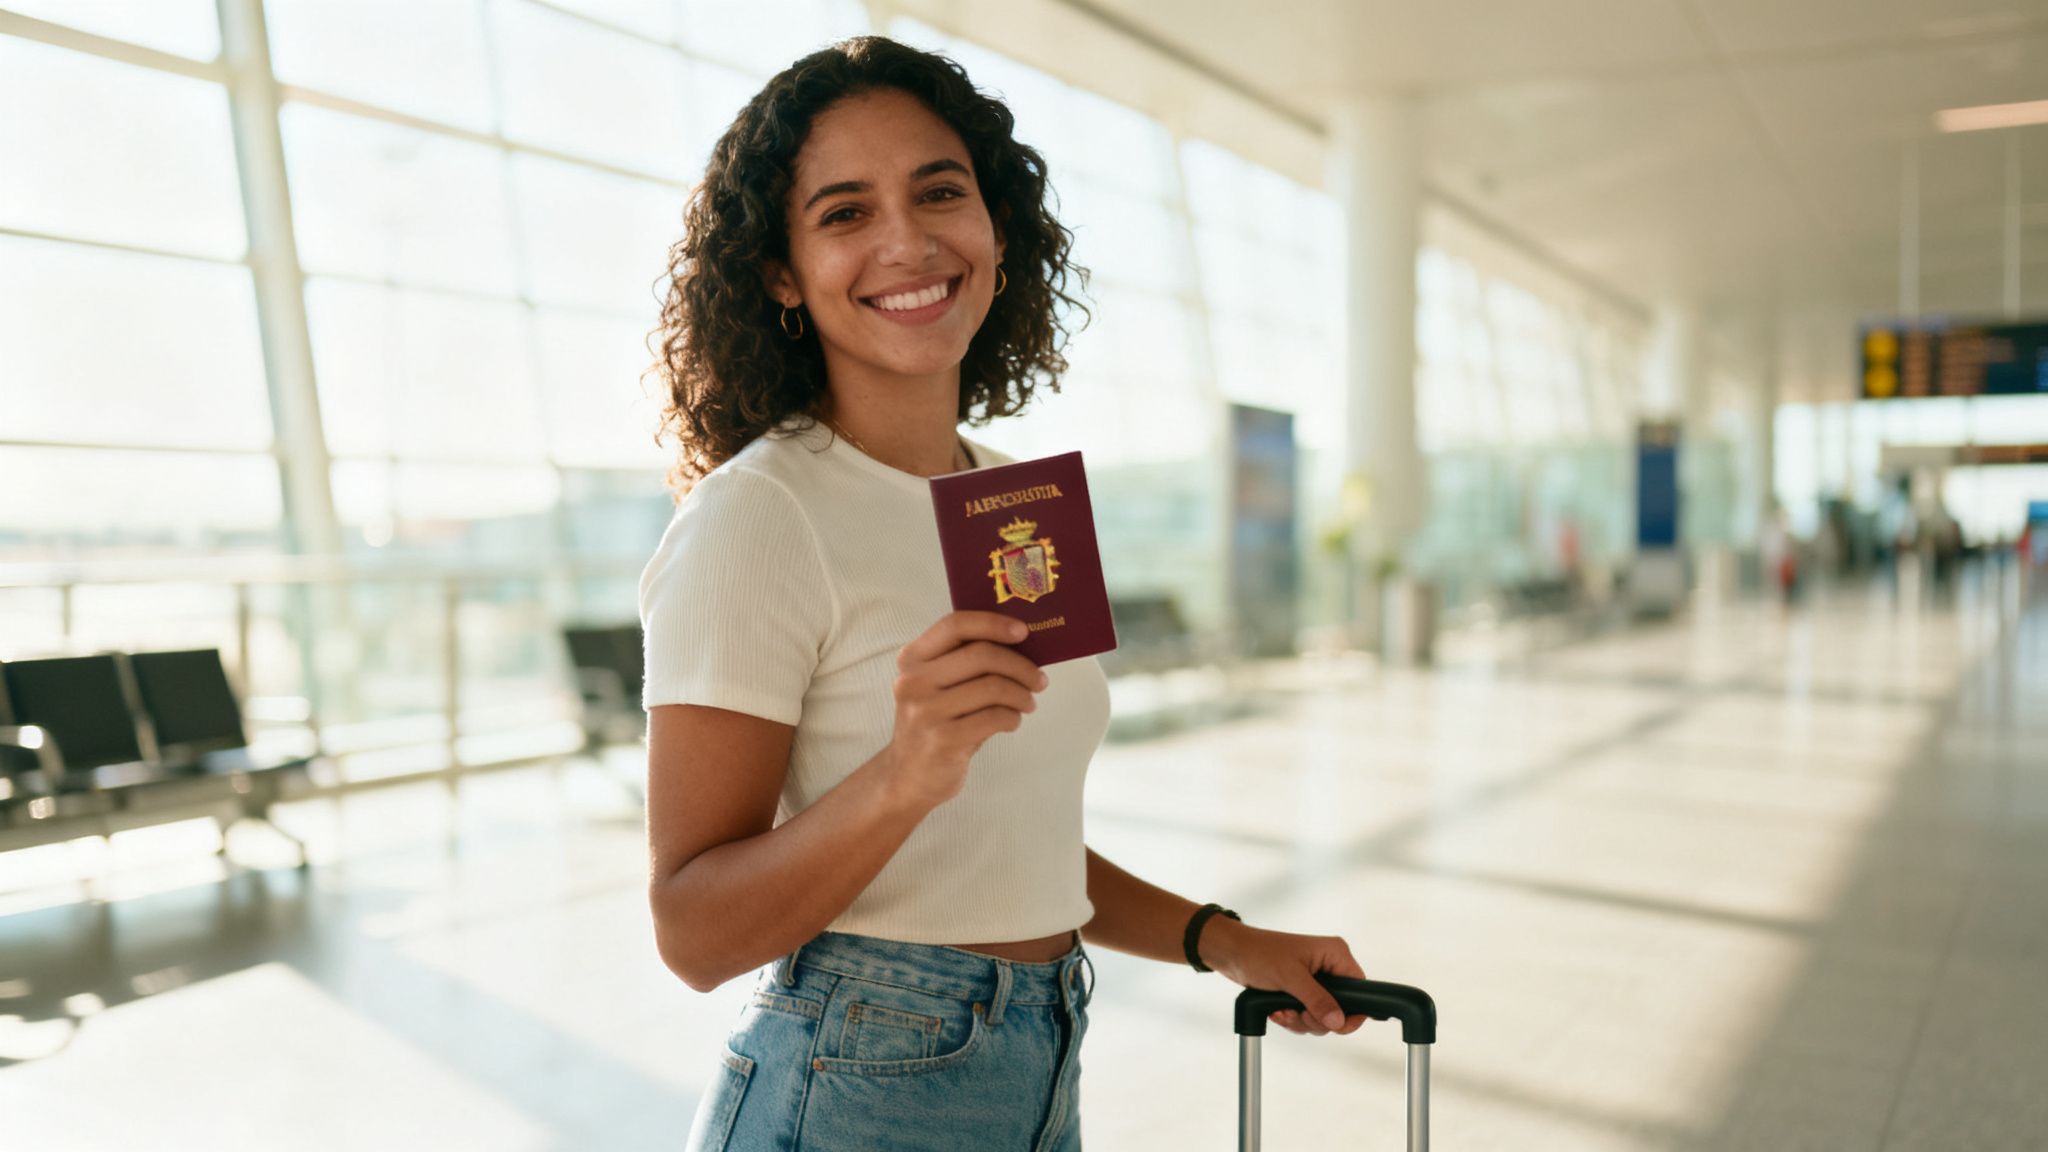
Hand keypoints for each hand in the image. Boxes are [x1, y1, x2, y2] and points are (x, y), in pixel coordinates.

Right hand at [884, 611, 1046, 808]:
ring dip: (1022, 695)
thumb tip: (1021, 644)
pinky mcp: (942, 740)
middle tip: (1039, 680)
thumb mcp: (936, 686)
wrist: (907, 776)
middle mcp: (913, 681)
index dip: (993, 623)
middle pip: (982, 655)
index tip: (1023, 631)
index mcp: (912, 659)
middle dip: (1021, 666)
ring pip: (993, 687)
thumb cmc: (936, 723)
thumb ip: (964, 662)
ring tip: (1027, 704)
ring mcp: (925, 711)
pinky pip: (994, 717)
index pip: (955, 625)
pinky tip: (1011, 722)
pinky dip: (1012, 718)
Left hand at [1200, 917, 1372, 1036]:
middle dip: (1317, 1018)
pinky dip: (1293, 1019)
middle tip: (1298, 1013)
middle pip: (1341, 1009)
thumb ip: (1317, 1000)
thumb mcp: (1290, 978)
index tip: (1334, 1025)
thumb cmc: (1259, 953)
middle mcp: (1329, 967)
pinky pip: (1308, 1016)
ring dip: (1301, 1021)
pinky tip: (1277, 1011)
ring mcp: (1316, 981)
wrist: (1232, 954)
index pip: (1359, 989)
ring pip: (1323, 1017)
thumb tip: (1338, 1021)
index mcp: (1335, 954)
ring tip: (1282, 1010)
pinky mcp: (1302, 992)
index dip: (1351, 1012)